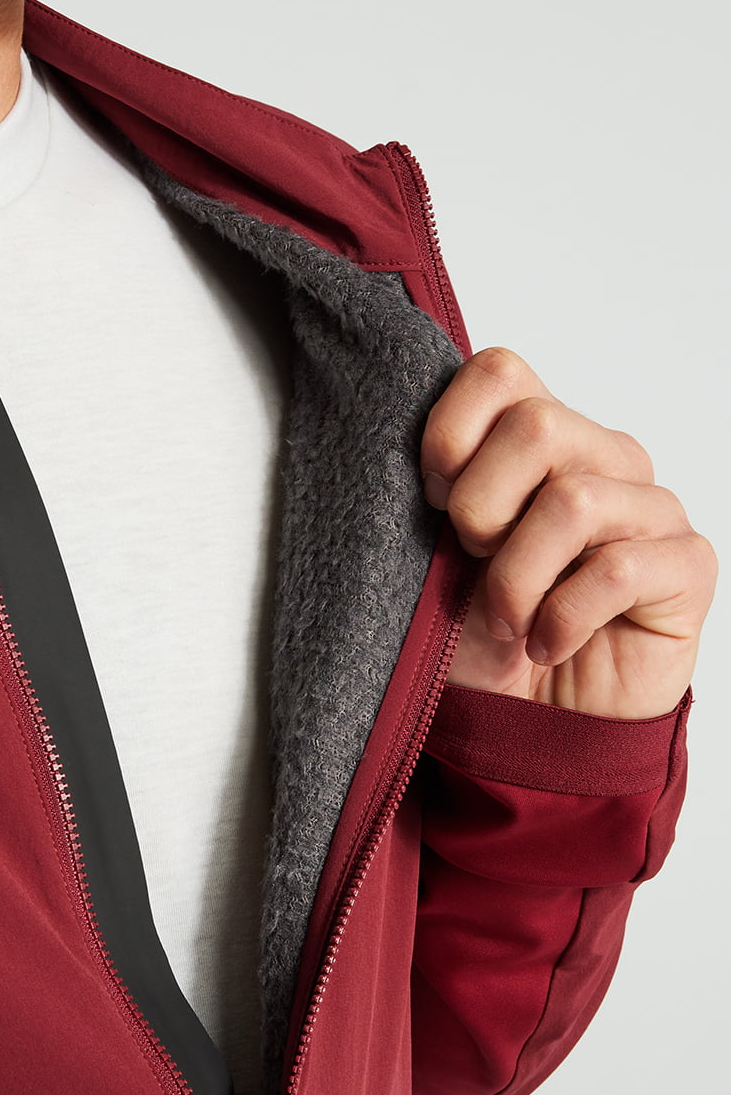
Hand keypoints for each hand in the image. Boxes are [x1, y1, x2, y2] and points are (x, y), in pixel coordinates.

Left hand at [420, 346, 716, 718]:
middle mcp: (601, 458)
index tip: (432, 499)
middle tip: (474, 564)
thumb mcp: (431, 556)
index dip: (449, 433)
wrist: (527, 724)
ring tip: (508, 619)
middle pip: (536, 425)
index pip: (499, 370)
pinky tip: (547, 644)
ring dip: (516, 578)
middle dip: (479, 510)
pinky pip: (617, 569)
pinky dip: (561, 619)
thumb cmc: (478, 635)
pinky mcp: (687, 565)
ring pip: (573, 502)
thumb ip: (435, 489)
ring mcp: (650, 508)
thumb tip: (408, 445)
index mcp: (538, 439)